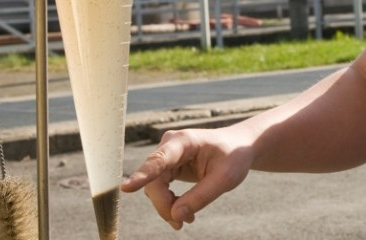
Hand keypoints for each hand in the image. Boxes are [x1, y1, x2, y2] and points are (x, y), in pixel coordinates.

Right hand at [120, 128, 254, 229]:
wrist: (238, 147)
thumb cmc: (234, 156)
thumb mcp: (226, 178)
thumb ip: (201, 196)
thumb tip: (175, 215)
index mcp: (184, 141)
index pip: (158, 160)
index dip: (142, 175)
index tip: (126, 188)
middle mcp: (170, 146)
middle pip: (154, 181)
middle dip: (164, 205)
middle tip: (180, 223)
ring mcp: (166, 155)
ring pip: (154, 187)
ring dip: (167, 206)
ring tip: (187, 220)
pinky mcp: (167, 166)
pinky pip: (159, 188)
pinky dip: (169, 202)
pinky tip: (183, 213)